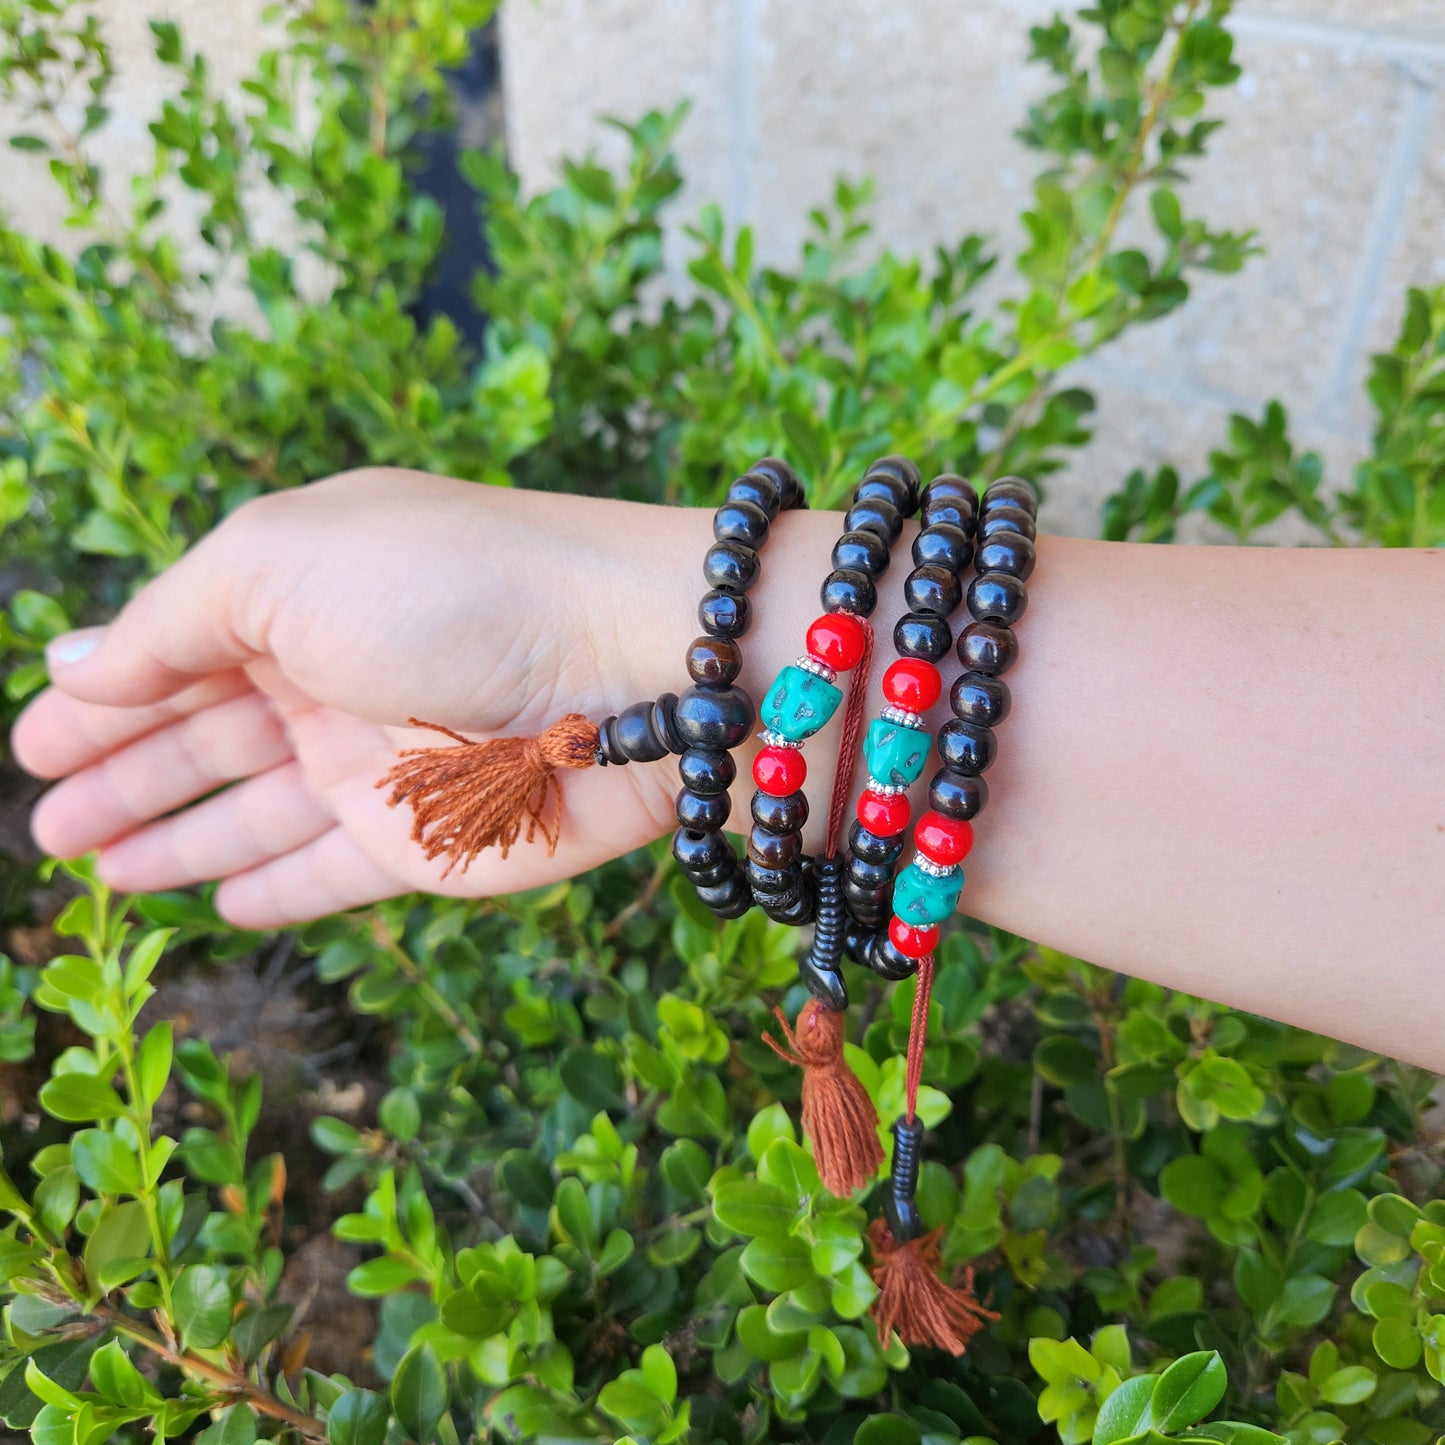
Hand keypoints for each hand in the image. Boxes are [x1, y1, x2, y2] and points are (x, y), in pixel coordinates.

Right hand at [13, 470, 694, 927]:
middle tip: (43, 821)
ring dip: (174, 839)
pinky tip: (221, 903)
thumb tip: (70, 662)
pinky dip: (274, 889)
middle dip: (121, 776)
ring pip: (252, 814)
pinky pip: (327, 876)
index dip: (101, 696)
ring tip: (94, 868)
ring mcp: (379, 766)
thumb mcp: (278, 561)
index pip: (178, 648)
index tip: (30, 745)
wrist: (626, 663)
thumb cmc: (451, 587)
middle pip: (207, 737)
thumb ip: (170, 622)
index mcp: (302, 590)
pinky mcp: (422, 846)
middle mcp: (337, 676)